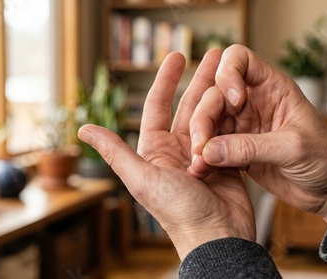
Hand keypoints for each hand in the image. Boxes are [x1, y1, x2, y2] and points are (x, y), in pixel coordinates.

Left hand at [78, 50, 254, 259]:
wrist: (216, 235)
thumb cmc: (178, 211)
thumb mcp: (142, 178)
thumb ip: (115, 152)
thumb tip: (83, 129)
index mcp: (156, 150)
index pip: (159, 106)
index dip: (166, 79)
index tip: (177, 55)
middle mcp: (178, 149)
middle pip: (189, 105)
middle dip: (200, 79)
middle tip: (215, 55)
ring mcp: (204, 154)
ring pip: (212, 116)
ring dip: (220, 94)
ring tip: (232, 73)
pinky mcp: (226, 161)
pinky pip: (230, 132)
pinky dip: (235, 116)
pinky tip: (243, 98)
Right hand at [188, 45, 326, 239]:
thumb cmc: (326, 159)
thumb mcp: (292, 147)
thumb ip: (250, 147)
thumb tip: (209, 150)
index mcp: (272, 88)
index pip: (238, 59)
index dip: (228, 73)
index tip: (235, 102)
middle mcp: (253, 102)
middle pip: (214, 94)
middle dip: (204, 117)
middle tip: (202, 145)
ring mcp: (243, 126)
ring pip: (208, 121)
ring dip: (199, 139)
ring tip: (198, 163)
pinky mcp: (236, 150)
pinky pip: (211, 147)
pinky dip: (203, 157)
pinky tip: (200, 170)